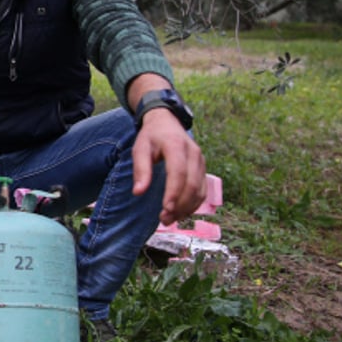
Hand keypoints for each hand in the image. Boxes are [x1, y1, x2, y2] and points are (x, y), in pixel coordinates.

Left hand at [131, 109, 206, 225]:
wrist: (167, 122)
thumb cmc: (151, 137)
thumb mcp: (140, 148)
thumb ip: (140, 170)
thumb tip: (138, 192)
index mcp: (176, 146)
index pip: (179, 172)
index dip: (174, 193)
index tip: (166, 209)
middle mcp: (193, 153)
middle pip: (192, 184)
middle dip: (180, 205)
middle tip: (164, 219)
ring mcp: (201, 161)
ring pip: (200, 190)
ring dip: (187, 208)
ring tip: (170, 219)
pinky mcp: (203, 169)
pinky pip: (202, 190)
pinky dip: (193, 204)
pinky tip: (180, 212)